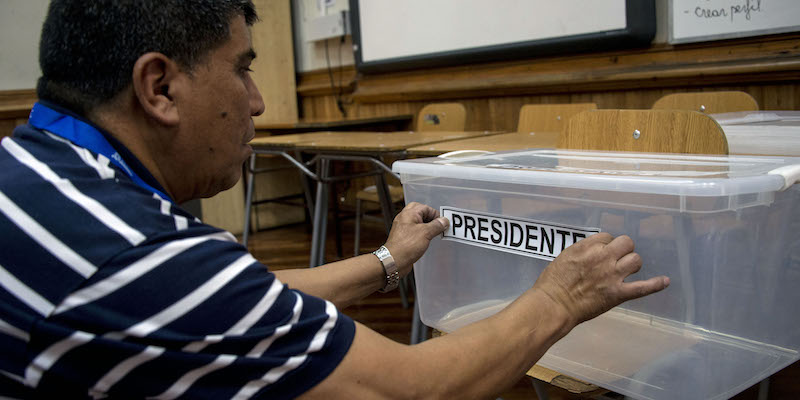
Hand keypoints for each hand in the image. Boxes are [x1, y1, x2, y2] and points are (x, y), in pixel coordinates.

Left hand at [383, 202, 448, 276]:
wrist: (393, 260)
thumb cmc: (406, 246)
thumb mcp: (426, 233)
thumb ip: (436, 225)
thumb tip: (444, 221)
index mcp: (409, 214)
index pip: (425, 208)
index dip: (435, 214)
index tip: (442, 222)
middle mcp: (404, 219)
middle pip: (419, 212)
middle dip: (430, 217)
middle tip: (438, 225)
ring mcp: (403, 228)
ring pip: (416, 222)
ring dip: (426, 226)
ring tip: (433, 233)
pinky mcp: (403, 237)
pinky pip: (414, 231)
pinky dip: (421, 233)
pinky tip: (426, 240)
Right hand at [533, 233, 668, 326]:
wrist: (554, 305)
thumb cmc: (552, 282)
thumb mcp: (565, 257)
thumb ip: (583, 251)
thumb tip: (594, 252)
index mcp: (588, 247)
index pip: (607, 237)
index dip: (606, 245)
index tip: (601, 254)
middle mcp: (603, 257)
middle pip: (626, 243)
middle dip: (622, 250)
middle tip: (615, 261)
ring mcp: (613, 275)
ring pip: (635, 260)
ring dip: (631, 264)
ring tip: (624, 272)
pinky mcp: (618, 294)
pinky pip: (643, 287)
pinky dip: (656, 284)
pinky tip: (665, 281)